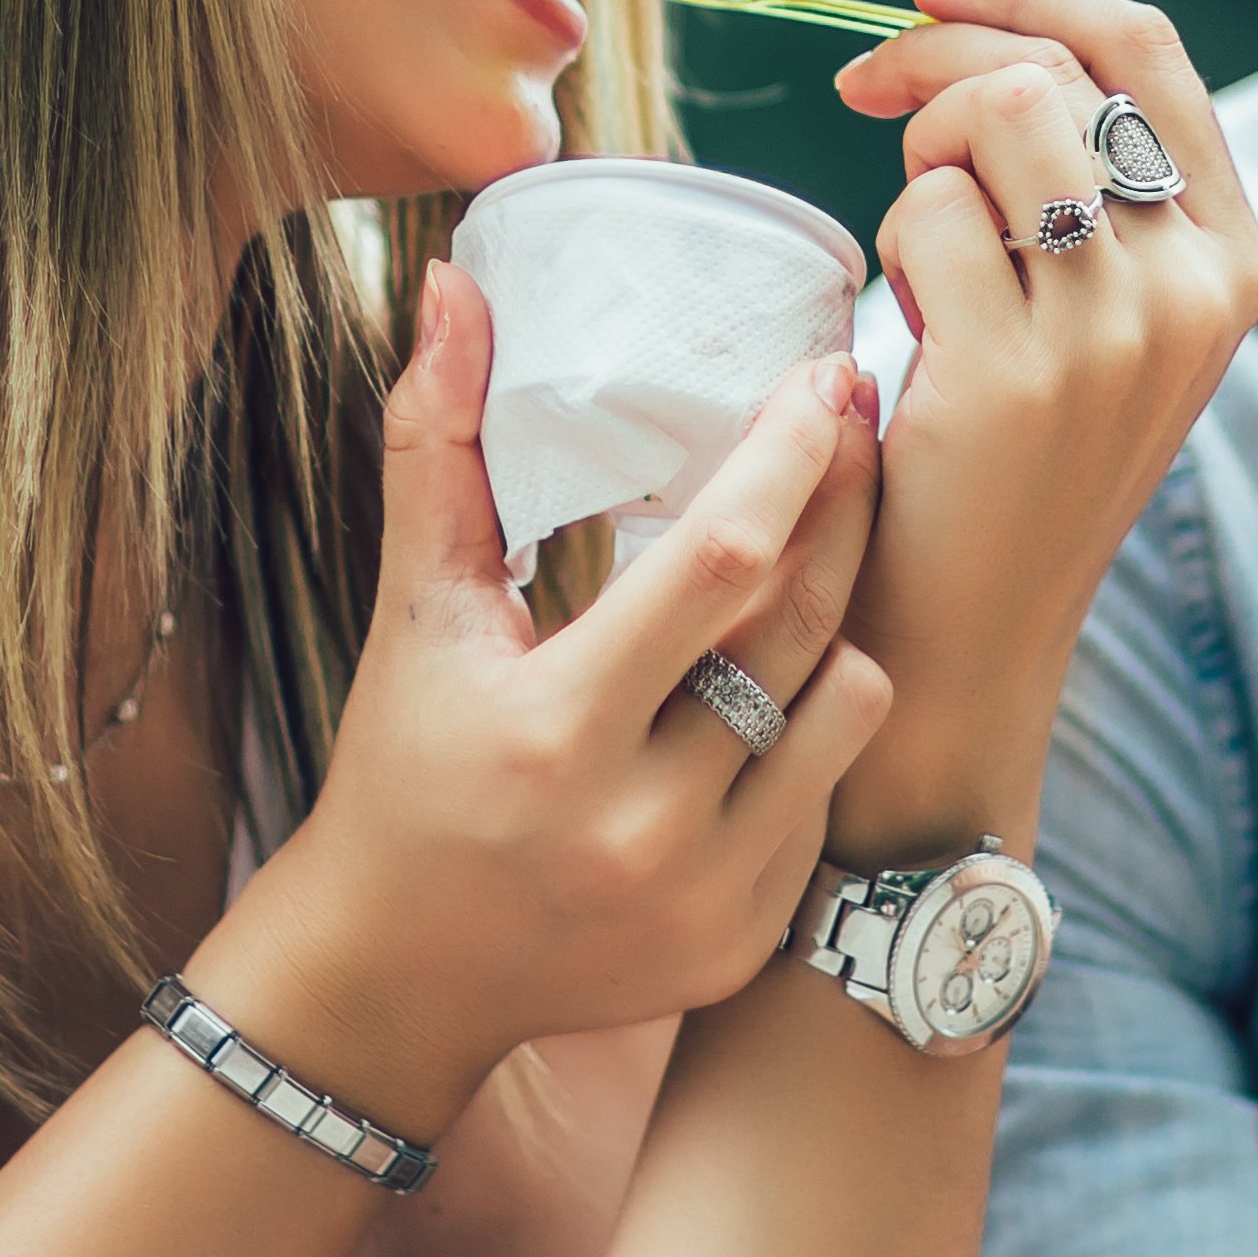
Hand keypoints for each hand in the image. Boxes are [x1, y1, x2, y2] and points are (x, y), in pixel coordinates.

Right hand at [209, 262, 892, 1132]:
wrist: (400, 972)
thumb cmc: (403, 766)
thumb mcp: (415, 611)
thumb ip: (437, 445)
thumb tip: (452, 284)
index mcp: (555, 729)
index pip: (718, 567)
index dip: (789, 461)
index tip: (824, 378)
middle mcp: (640, 824)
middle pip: (805, 623)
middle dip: (847, 503)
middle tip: (857, 420)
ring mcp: (704, 896)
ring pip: (849, 705)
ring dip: (840, 621)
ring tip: (810, 563)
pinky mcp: (741, 942)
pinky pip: (833, 793)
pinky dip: (814, 728)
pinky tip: (781, 685)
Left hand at [827, 0, 1257, 839]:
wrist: (967, 643)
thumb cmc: (1005, 457)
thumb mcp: (1087, 300)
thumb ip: (1079, 154)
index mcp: (1235, 261)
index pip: (1150, 48)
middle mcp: (1200, 290)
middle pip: (1058, 67)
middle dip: (938, 55)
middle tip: (867, 93)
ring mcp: (1120, 333)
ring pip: (996, 114)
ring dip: (918, 152)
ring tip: (920, 253)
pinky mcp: (1023, 374)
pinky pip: (927, 210)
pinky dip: (891, 243)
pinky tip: (909, 328)